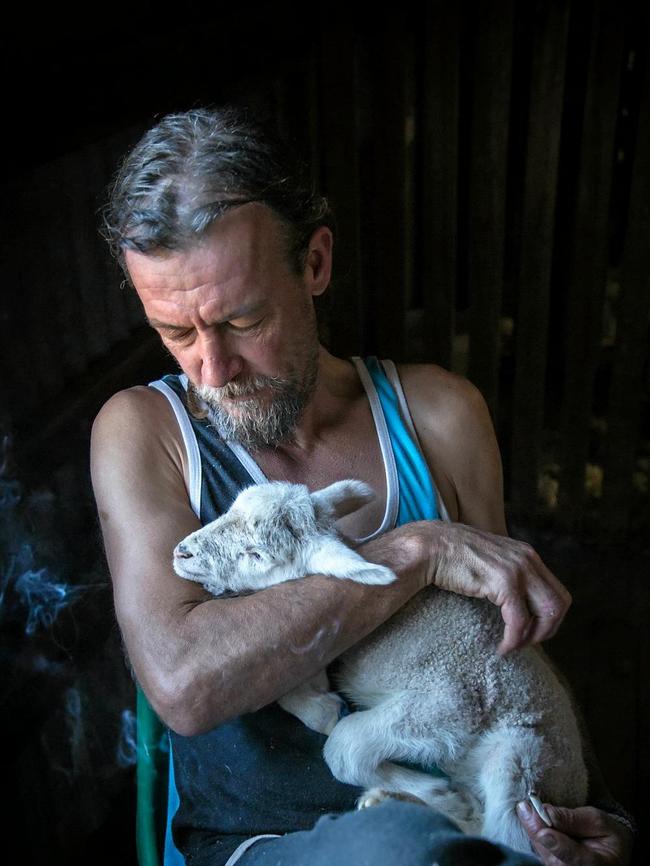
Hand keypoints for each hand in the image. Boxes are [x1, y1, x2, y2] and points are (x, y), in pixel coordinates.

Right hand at [420, 521, 571, 653]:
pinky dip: (513, 640)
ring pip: (547, 614)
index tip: (530, 633)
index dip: (549, 619)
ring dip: (533, 637)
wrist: (431, 546)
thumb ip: (507, 573)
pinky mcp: (504, 582)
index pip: (557, 592)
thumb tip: (516, 600)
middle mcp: (528, 559)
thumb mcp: (491, 560)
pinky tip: (501, 647)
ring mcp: (518, 569)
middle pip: (560, 604)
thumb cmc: (453, 556)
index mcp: (527, 555)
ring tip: (513, 646)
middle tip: (525, 643)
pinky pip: (519, 621)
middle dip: (547, 631)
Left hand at [516, 801, 633, 865]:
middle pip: (551, 853)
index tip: (544, 832)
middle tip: (525, 806)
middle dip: (537, 829)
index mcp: (595, 863)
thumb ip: (574, 818)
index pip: (574, 856)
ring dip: (533, 829)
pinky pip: (538, 850)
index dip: (557, 844)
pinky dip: (533, 833)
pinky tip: (531, 817)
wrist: (611, 850)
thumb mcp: (599, 821)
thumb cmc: (608, 834)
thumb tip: (547, 812)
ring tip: (527, 808)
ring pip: (541, 851)